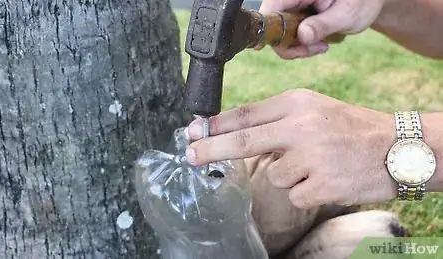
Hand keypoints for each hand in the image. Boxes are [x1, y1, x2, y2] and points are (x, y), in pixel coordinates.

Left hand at [186, 89, 398, 207]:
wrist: (394, 147)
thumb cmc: (347, 127)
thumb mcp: (312, 108)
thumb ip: (276, 118)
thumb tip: (235, 132)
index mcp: (296, 103)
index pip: (246, 114)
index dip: (216, 124)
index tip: (193, 131)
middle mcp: (301, 127)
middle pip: (244, 141)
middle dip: (211, 149)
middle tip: (189, 155)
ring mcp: (311, 157)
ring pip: (275, 176)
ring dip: (289, 175)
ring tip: (317, 164)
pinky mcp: (322, 185)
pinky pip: (295, 195)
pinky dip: (305, 191)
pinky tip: (326, 179)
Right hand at [260, 0, 386, 58]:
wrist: (370, 1)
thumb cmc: (363, 2)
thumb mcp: (347, 14)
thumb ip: (323, 24)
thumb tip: (302, 35)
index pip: (272, 8)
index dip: (270, 28)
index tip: (287, 45)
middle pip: (273, 24)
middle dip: (290, 44)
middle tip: (314, 49)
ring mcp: (294, 7)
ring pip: (280, 33)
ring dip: (297, 47)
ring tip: (322, 46)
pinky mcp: (296, 16)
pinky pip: (289, 34)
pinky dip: (301, 44)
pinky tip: (319, 43)